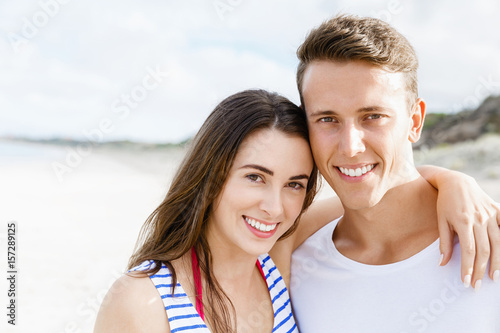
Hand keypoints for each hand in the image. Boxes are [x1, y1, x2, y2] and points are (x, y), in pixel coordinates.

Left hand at [436, 172, 499, 289]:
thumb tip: (442, 263)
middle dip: (481, 270)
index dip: (468, 268)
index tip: (466, 282)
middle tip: (477, 285)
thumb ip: (444, 243)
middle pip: (484, 250)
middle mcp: (480, 219)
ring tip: (494, 278)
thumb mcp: (440, 221)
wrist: (456, 182)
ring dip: (497, 262)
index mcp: (463, 221)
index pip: (469, 251)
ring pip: (498, 243)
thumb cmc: (445, 203)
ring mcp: (491, 214)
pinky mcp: (498, 210)